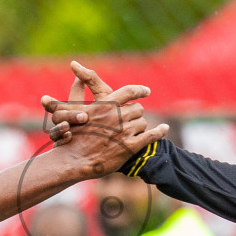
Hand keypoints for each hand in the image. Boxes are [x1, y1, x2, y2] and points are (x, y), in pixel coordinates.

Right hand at [41, 61, 167, 176]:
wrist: (74, 161)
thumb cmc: (72, 137)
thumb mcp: (71, 110)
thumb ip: (77, 91)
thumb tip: (77, 75)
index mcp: (105, 105)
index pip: (128, 91)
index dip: (139, 90)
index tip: (146, 90)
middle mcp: (117, 117)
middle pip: (138, 108)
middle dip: (134, 114)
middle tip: (129, 121)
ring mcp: (125, 132)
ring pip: (143, 122)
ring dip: (139, 127)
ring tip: (129, 133)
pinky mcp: (131, 147)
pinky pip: (152, 135)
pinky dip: (160, 131)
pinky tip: (164, 129)